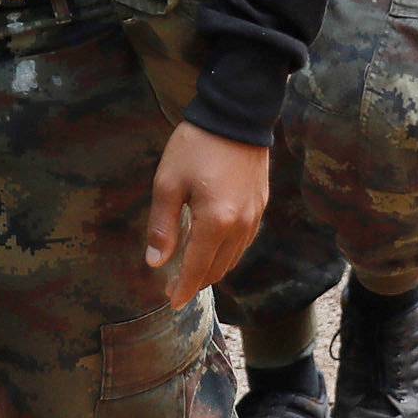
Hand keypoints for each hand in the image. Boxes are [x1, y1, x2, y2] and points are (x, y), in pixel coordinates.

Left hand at [145, 123, 268, 308]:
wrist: (236, 115)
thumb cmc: (196, 146)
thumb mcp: (168, 182)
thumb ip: (163, 225)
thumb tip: (156, 262)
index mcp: (216, 222)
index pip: (198, 268)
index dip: (184, 288)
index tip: (172, 302)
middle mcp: (241, 226)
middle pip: (218, 268)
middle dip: (197, 281)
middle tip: (175, 285)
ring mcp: (255, 216)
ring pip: (233, 258)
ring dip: (212, 268)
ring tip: (191, 268)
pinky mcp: (261, 205)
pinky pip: (244, 242)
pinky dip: (227, 252)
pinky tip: (212, 246)